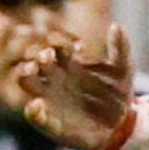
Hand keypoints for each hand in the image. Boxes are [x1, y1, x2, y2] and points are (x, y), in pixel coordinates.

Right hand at [11, 23, 136, 149]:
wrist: (123, 125)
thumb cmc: (118, 93)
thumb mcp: (123, 70)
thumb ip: (119, 48)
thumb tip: (116, 25)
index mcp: (67, 63)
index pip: (54, 45)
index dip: (60, 41)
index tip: (78, 47)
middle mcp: (54, 78)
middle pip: (34, 60)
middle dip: (36, 55)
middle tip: (47, 56)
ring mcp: (49, 98)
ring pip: (26, 82)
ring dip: (25, 75)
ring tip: (33, 71)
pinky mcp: (51, 122)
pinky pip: (35, 116)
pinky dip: (33, 111)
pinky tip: (37, 105)